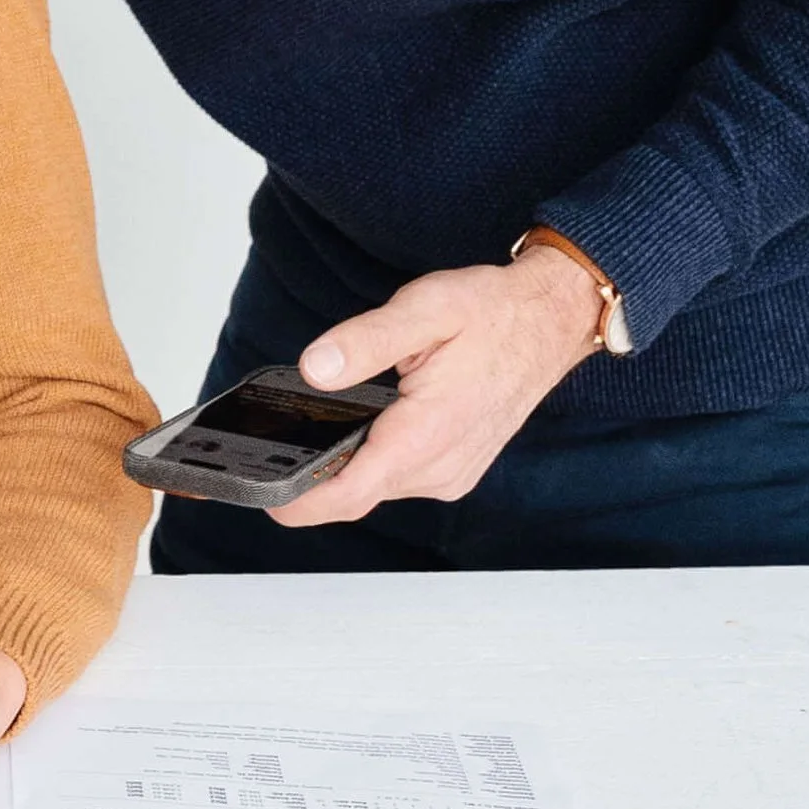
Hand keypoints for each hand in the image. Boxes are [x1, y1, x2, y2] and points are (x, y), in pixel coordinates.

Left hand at [268, 248, 607, 523]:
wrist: (551, 320)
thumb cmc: (495, 312)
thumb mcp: (426, 307)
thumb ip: (366, 340)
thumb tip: (314, 369)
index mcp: (431, 434)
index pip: (351, 491)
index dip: (298, 500)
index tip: (256, 494)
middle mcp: (441, 467)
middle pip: (354, 493)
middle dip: (306, 480)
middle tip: (257, 452)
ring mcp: (449, 473)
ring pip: (373, 487)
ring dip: (338, 469)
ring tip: (301, 434)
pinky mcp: (452, 469)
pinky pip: (395, 478)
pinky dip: (367, 462)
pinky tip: (351, 431)